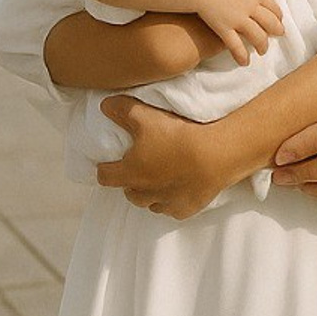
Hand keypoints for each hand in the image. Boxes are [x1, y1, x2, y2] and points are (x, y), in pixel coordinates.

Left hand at [97, 98, 233, 217]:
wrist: (212, 155)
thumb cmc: (175, 135)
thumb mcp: (145, 116)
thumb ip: (122, 111)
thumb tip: (104, 106)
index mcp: (130, 172)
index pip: (105, 176)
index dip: (104, 168)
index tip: (106, 163)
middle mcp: (143, 193)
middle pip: (128, 192)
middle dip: (130, 181)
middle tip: (138, 166)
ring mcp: (164, 204)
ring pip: (149, 202)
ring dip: (149, 193)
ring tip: (158, 178)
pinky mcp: (184, 209)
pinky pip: (171, 208)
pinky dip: (171, 200)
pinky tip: (179, 187)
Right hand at [190, 0, 283, 65]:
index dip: (276, 7)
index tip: (280, 12)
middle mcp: (251, 5)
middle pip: (269, 19)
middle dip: (275, 27)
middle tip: (279, 32)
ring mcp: (238, 19)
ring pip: (257, 35)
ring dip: (261, 44)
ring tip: (262, 49)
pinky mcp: (225, 29)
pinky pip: (236, 46)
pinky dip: (241, 56)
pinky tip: (244, 62)